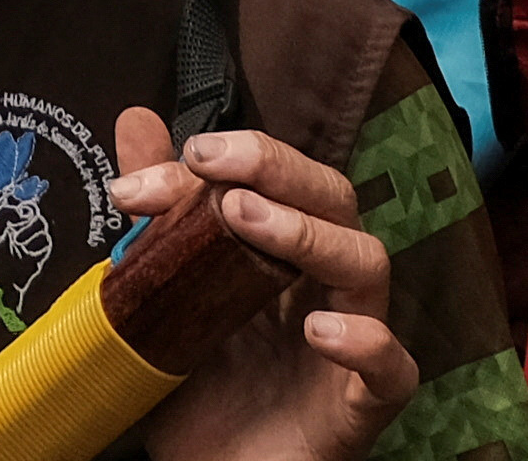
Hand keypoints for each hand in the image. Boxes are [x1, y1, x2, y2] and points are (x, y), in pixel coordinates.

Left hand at [122, 109, 418, 460]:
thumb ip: (161, 212)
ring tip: (246, 221)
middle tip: (213, 165)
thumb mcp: (167, 294)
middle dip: (276, 168)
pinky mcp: (360, 406)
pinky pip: (392, 366)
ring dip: (308, 232)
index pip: (268, 180)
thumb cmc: (202, 386)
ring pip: (368, 262)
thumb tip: (136, 122)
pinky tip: (321, 328)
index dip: (211, 166)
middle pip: (333, 199)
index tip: (136, 186)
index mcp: (281, 251)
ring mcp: (348, 343)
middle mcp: (322, 284)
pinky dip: (365, 340)